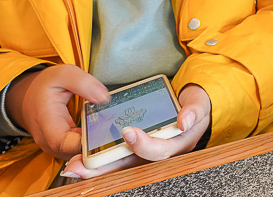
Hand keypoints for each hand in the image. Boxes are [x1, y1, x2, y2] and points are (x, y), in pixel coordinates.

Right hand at [5, 65, 109, 159]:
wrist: (29, 97)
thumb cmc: (45, 86)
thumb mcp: (63, 74)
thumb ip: (84, 83)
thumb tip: (104, 98)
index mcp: (46, 122)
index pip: (64, 143)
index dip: (85, 143)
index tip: (105, 132)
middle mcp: (48, 141)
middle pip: (74, 154)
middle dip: (96, 148)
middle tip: (116, 133)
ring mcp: (55, 148)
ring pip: (78, 156)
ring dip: (96, 148)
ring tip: (113, 132)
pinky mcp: (63, 149)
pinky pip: (79, 152)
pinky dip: (92, 145)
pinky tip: (105, 133)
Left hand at [60, 84, 212, 179]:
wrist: (193, 106)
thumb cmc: (195, 105)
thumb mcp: (199, 104)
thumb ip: (194, 110)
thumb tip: (184, 121)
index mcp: (178, 145)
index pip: (159, 150)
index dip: (144, 145)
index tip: (128, 133)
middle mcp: (161, 154)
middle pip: (133, 165)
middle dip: (107, 167)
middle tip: (82, 164)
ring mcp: (148, 155)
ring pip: (121, 166)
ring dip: (98, 169)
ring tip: (74, 168)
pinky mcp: (137, 152)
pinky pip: (118, 160)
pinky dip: (100, 164)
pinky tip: (81, 163)